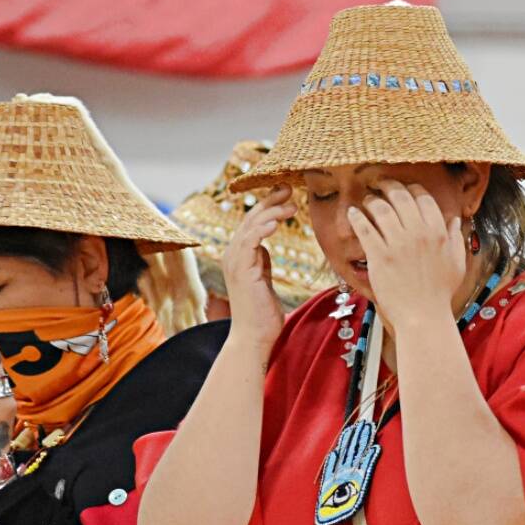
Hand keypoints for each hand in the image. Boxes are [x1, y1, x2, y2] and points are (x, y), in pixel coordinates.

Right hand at [223, 185, 295, 356]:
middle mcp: (233, 254)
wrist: (254, 337)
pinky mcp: (242, 270)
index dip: (268, 206)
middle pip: (251, 218)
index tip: (286, 193)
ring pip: (251, 226)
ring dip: (271, 212)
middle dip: (270, 201)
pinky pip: (250, 242)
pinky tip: (276, 222)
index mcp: (239, 256)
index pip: (253, 223)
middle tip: (289, 187)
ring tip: (291, 203)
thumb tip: (265, 249)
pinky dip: (262, 229)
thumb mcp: (263, 280)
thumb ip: (261, 263)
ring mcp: (235, 261)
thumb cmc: (261, 314)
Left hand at [347, 180, 465, 330]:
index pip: (423, 198)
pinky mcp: (379, 256)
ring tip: (368, 200)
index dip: (412, 189)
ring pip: (381, 208)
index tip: (404, 189)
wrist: (423, 316)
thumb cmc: (441, 293)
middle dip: (389, 186)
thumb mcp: (457, 263)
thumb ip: (455, 238)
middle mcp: (418, 233)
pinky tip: (352, 212)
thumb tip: (455, 219)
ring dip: (373, 200)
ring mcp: (397, 244)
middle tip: (381, 184)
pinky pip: (364, 227)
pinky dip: (357, 216)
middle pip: (400, 196)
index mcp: (438, 232)